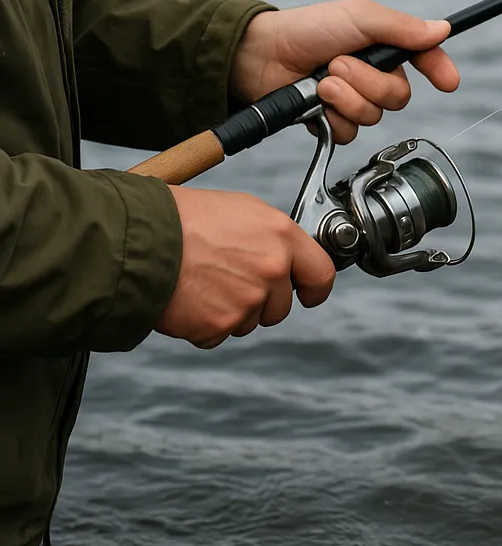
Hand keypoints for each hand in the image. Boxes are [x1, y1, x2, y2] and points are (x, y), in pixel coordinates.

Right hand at [156, 185, 335, 348]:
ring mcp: (247, 301)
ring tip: (201, 282)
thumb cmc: (183, 218)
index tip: (308, 294)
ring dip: (230, 311)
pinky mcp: (219, 325)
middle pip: (281, 306)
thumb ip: (273, 238)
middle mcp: (271, 269)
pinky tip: (187, 298)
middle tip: (227, 280)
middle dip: (260, 301)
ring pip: (249, 322)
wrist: (137, 238)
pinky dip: (203, 324)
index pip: (321, 274)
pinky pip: (218, 335)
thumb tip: (286, 258)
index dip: (314, 289)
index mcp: (281, 236)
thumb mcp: (241, 210)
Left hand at [229, 0, 459, 143]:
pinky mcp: (333, 120)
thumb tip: (441, 29)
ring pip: (374, 117)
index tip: (448, 82)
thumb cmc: (307, 29)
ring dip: (347, 98)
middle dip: (369, 83)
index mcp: (382, 47)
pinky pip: (350, 132)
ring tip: (322, 81)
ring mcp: (352, 99)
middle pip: (399, 96)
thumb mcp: (358, 17)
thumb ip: (400, 26)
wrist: (261, 55)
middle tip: (338, 65)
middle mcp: (372, 74)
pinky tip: (317, 104)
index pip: (423, 59)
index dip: (439, 69)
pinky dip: (333, 117)